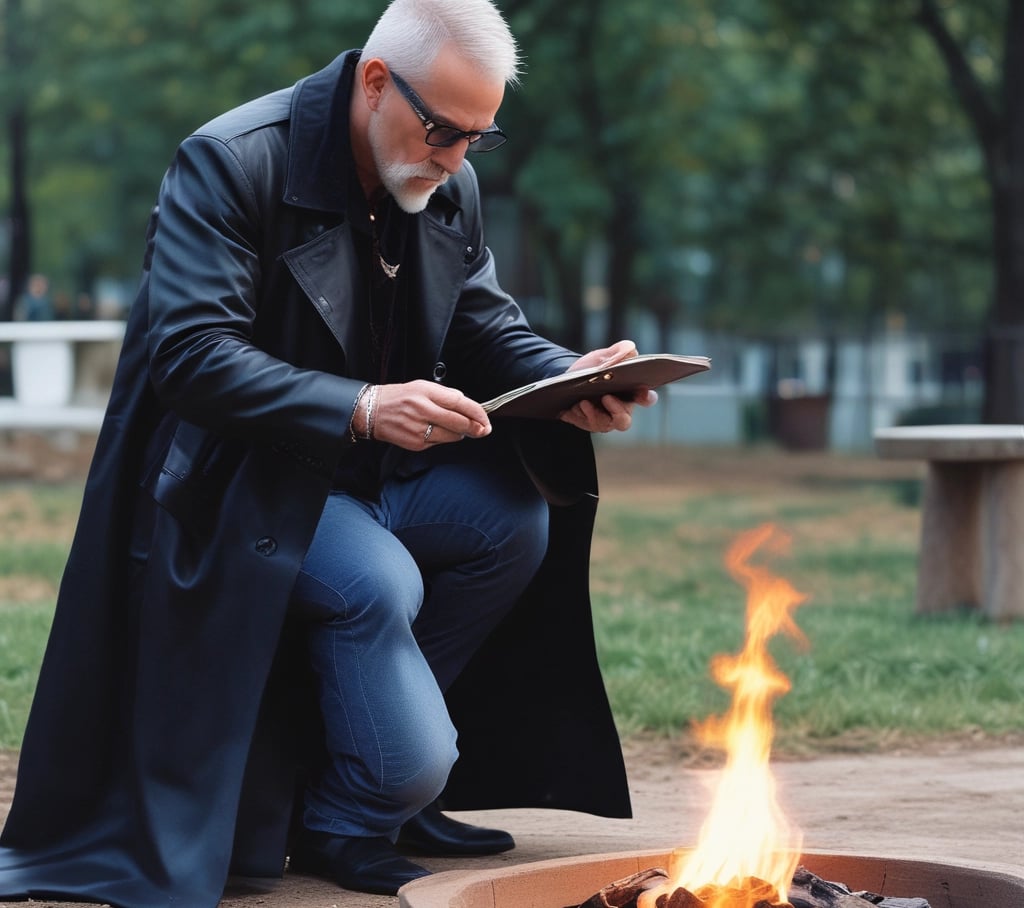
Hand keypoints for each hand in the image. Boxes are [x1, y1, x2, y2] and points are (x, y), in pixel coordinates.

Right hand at [359, 380, 490, 450]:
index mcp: (425, 392)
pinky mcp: (415, 444)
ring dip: (460, 433)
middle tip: (483, 429)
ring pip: (452, 436)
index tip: (486, 419)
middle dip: (476, 428)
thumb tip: (467, 405)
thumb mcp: (422, 387)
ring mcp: (419, 429)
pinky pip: (439, 443)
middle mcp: (422, 410)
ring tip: (454, 427)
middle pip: (459, 423)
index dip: (477, 413)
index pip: (460, 403)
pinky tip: (435, 431)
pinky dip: (443, 438)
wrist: (371, 411)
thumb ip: (445, 395)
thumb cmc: (399, 397)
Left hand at [559, 339, 657, 432]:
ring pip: (603, 424)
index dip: (646, 397)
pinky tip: (574, 405)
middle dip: (617, 411)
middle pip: (624, 420)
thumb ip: (619, 351)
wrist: (569, 378)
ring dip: (594, 414)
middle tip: (607, 397)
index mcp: (631, 393)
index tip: (642, 392)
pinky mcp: (587, 423)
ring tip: (584, 401)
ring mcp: (603, 420)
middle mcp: (620, 410)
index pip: (646, 398)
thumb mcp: (604, 357)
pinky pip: (584, 423)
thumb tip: (629, 347)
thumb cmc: (594, 368)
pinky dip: (579, 414)